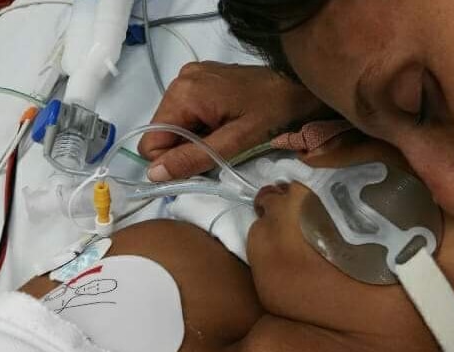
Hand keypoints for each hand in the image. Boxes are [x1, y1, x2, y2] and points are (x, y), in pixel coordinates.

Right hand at [138, 61, 331, 180]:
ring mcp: (191, 76)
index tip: (202, 163)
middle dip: (186, 148)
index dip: (172, 160)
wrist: (301, 87)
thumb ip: (193, 158)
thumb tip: (154, 174)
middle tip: (221, 147)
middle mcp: (181, 79)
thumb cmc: (274, 115)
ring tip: (226, 134)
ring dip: (196, 138)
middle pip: (163, 132)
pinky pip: (188, 111)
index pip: (152, 140)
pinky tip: (225, 123)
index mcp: (184, 93)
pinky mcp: (202, 78)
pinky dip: (202, 125)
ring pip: (175, 124)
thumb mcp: (235, 143)